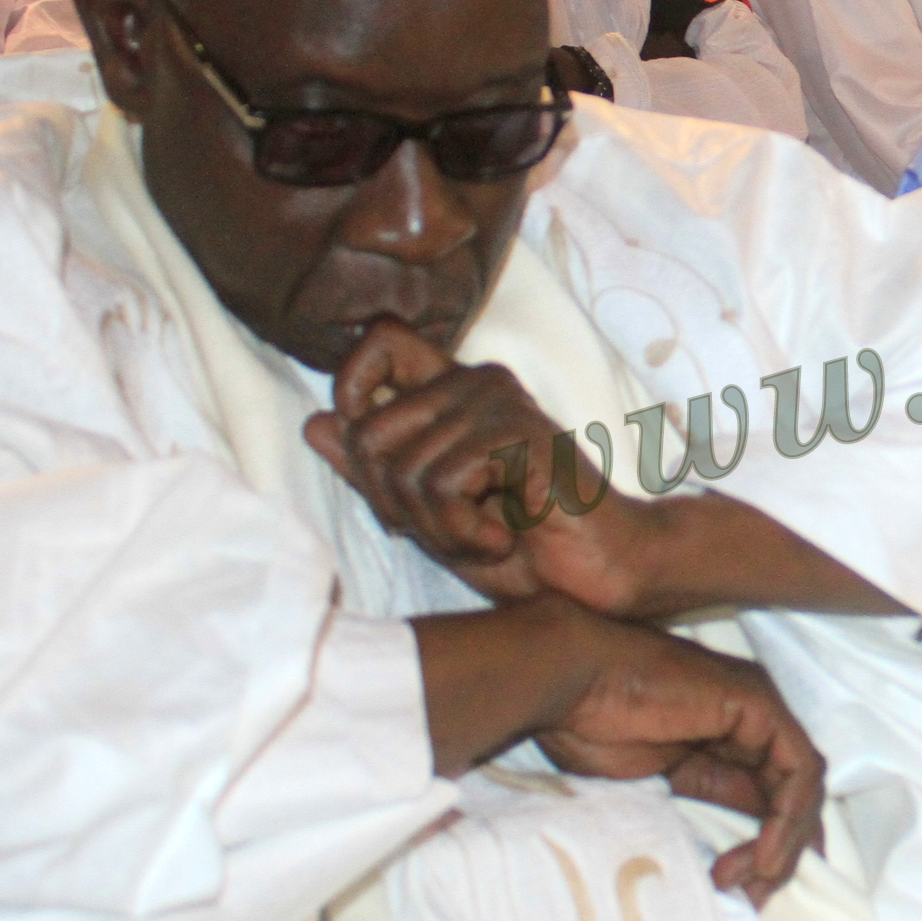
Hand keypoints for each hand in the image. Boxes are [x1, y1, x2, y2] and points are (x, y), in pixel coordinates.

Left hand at [310, 318, 900, 622]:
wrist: (605, 575)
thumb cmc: (529, 549)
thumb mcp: (434, 517)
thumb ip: (378, 470)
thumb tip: (316, 423)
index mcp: (458, 392)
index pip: (378, 344)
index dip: (352, 392)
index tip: (377, 462)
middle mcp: (478, 383)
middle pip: (367, 430)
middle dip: (391, 502)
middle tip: (447, 530)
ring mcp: (501, 403)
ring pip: (401, 467)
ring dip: (435, 528)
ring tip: (484, 539)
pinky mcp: (519, 435)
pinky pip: (441, 484)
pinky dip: (461, 532)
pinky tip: (503, 540)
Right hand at [542, 616, 825, 902]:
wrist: (567, 682)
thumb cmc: (588, 725)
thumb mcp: (656, 781)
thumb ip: (701, 798)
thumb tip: (727, 851)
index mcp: (724, 734)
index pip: (771, 795)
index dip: (773, 846)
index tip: (753, 893)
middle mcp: (749, 718)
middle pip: (793, 792)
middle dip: (783, 852)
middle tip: (754, 898)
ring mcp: (757, 707)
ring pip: (803, 784)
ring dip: (785, 842)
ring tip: (753, 881)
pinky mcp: (759, 704)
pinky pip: (799, 768)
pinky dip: (790, 815)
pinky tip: (765, 853)